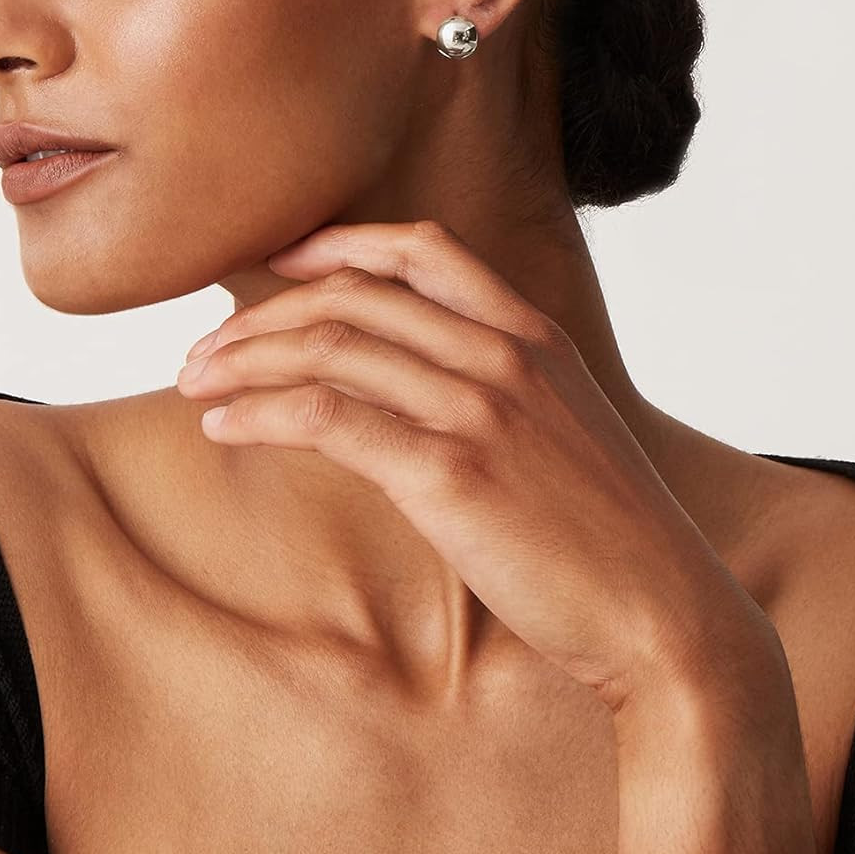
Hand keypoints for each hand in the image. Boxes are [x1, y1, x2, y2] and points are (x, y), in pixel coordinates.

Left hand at [176, 219, 778, 717]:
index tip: (277, 264)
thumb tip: (404, 384)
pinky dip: (263, 413)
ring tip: (193, 387)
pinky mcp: (452, 473)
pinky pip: (332, 418)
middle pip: (355, 296)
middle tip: (204, 351)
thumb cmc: (604, 531)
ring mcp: (480, 408)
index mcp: (532, 334)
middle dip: (264, 315)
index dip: (337, 244)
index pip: (421, 250)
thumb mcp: (559, 430)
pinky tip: (223, 430)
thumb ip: (494, 388)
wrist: (661, 609)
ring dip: (245, 361)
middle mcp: (504, 354)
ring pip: (332, 348)